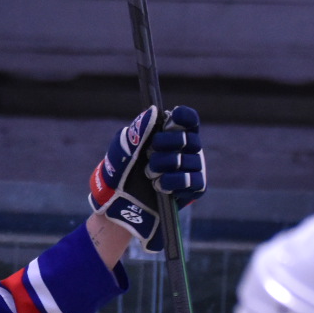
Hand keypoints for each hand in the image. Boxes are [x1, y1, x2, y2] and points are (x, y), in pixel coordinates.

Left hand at [87, 105, 205, 251]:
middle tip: (149, 154)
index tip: (168, 121)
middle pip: (188, 138)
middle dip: (165, 145)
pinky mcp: (195, 187)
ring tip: (149, 174)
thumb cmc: (122, 171)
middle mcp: (186, 148)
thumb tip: (154, 111)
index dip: (182, 117)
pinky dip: (173, 182)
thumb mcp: (124, 148)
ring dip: (163, 167)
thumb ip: (139, 129)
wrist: (119, 201)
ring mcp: (193, 167)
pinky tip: (160, 185)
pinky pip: (193, 181)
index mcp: (171, 133)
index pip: (188, 118)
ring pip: (189, 160)